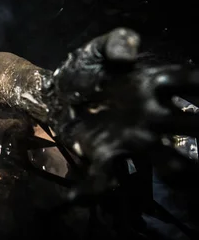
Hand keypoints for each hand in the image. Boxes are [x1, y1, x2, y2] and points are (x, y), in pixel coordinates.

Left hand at [48, 28, 198, 196]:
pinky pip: (107, 177)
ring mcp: (130, 138)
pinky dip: (96, 189)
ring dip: (176, 169)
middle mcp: (149, 115)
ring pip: (163, 159)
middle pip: (184, 126)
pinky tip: (78, 197)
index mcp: (151, 86)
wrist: (55, 90)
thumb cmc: (85, 69)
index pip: (185, 82)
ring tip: (181, 178)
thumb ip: (116, 42)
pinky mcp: (104, 154)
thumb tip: (126, 55)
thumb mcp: (98, 49)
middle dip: (198, 129)